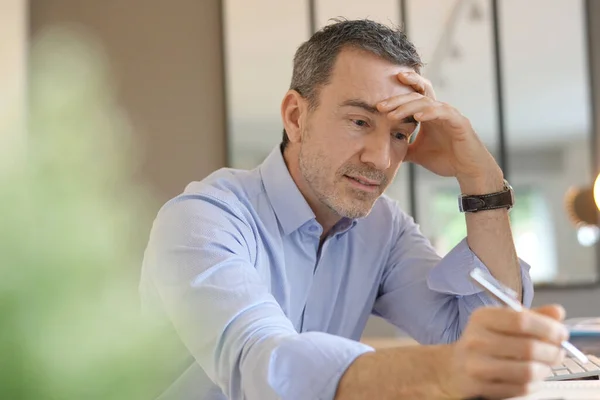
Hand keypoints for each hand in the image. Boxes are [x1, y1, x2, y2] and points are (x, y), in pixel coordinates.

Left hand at [377, 72, 502, 192]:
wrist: (468, 171)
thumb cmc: (446, 160)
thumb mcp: (417, 154)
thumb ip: (403, 148)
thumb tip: (384, 151)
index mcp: (429, 115)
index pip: (413, 97)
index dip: (398, 93)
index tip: (378, 99)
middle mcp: (439, 110)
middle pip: (416, 96)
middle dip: (397, 100)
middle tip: (379, 106)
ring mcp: (449, 114)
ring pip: (427, 102)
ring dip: (408, 108)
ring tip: (392, 115)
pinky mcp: (459, 122)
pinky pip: (443, 112)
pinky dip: (430, 113)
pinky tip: (417, 117)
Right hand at [439, 305, 567, 399]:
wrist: (452, 366)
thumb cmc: (483, 341)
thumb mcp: (501, 321)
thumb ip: (531, 316)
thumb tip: (557, 313)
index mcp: (482, 318)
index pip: (521, 320)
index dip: (548, 327)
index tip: (561, 333)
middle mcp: (477, 340)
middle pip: (528, 347)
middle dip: (552, 352)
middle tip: (558, 352)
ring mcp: (477, 365)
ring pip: (527, 371)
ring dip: (545, 369)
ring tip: (546, 365)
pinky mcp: (480, 386)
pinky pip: (519, 388)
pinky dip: (534, 384)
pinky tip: (532, 377)